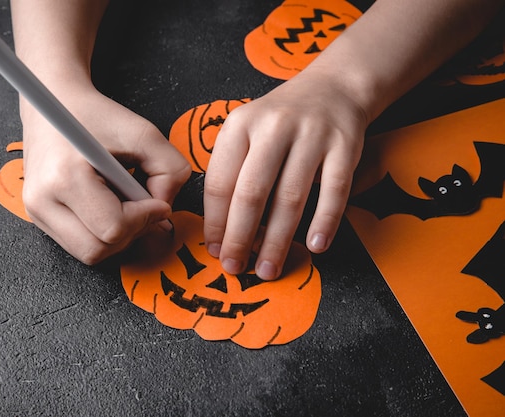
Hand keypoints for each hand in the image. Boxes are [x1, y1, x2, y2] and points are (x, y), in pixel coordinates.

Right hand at [21, 84, 190, 263]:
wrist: (54, 102)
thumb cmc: (96, 116)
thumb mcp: (144, 134)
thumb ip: (170, 171)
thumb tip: (164, 210)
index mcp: (64, 177)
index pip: (113, 228)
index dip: (144, 219)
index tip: (155, 201)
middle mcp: (42, 200)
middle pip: (97, 251)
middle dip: (130, 233)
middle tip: (143, 208)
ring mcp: (35, 211)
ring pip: (88, 254)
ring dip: (116, 237)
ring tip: (124, 204)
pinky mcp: (37, 216)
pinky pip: (78, 244)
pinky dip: (101, 233)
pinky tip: (108, 205)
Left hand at [203, 70, 367, 279]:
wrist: (332, 89)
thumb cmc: (279, 123)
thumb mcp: (246, 132)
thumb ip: (233, 172)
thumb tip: (223, 230)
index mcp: (240, 125)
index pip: (220, 182)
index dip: (215, 221)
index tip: (214, 249)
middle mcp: (273, 127)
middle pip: (251, 193)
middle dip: (240, 237)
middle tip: (234, 268)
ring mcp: (312, 135)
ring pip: (291, 197)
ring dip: (278, 240)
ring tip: (269, 269)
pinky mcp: (345, 145)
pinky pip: (334, 190)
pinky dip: (325, 221)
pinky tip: (316, 246)